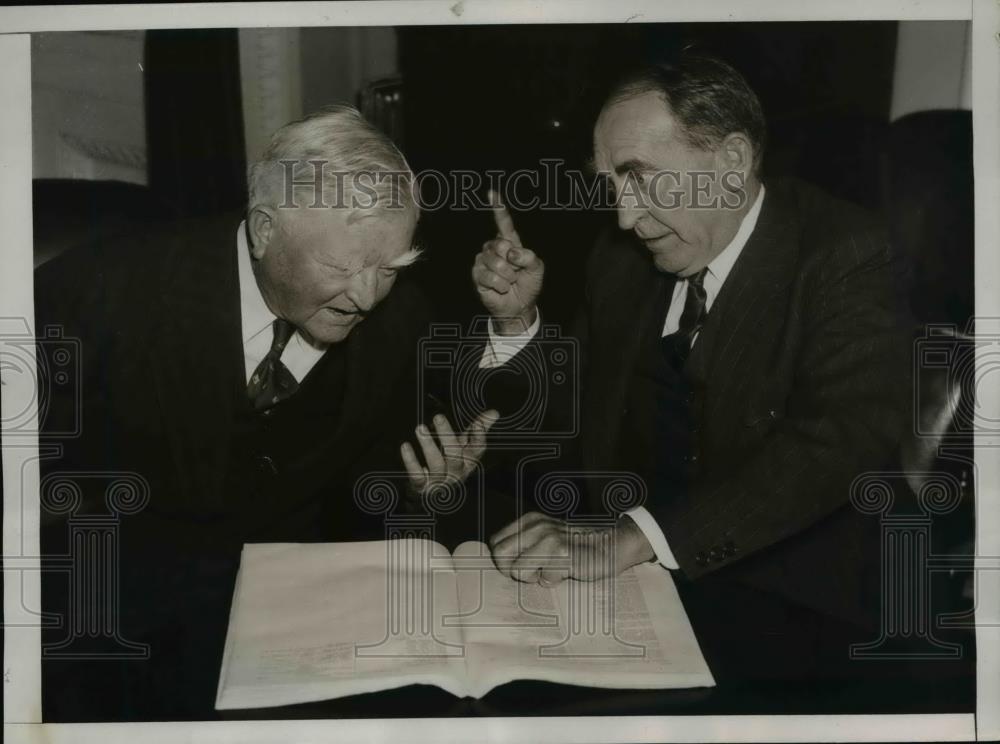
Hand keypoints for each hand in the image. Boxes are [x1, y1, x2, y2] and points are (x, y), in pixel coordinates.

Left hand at [399, 410, 499, 495]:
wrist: (435, 495)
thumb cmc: (453, 464)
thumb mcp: (466, 447)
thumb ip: (478, 429)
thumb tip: (494, 413)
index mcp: (469, 461)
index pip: (478, 449)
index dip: (478, 437)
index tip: (476, 423)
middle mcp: (457, 472)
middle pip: (455, 456)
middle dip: (447, 436)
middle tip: (437, 417)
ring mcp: (440, 481)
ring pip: (436, 464)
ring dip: (428, 445)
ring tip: (420, 428)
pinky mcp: (423, 487)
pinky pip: (417, 476)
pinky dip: (411, 461)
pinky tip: (405, 446)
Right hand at [471, 190, 544, 335]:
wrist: (519, 305)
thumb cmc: (528, 284)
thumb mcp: (537, 268)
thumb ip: (529, 256)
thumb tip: (511, 252)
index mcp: (510, 242)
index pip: (504, 224)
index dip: (498, 208)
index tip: (492, 193)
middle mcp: (495, 248)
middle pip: (500, 245)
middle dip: (512, 262)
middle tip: (516, 272)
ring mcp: (484, 261)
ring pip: (494, 262)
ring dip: (507, 276)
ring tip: (509, 282)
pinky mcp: (477, 274)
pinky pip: (487, 275)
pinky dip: (499, 284)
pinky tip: (501, 288)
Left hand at [487, 512, 654, 584]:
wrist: (613, 544)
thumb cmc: (577, 548)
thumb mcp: (547, 539)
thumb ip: (525, 547)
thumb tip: (500, 566)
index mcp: (529, 521)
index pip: (496, 543)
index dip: (504, 561)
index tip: (520, 567)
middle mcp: (536, 526)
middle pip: (499, 555)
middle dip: (512, 571)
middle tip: (532, 574)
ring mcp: (549, 538)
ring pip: (517, 570)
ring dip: (533, 578)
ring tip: (551, 571)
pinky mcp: (562, 554)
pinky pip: (543, 578)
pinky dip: (553, 581)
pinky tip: (566, 572)